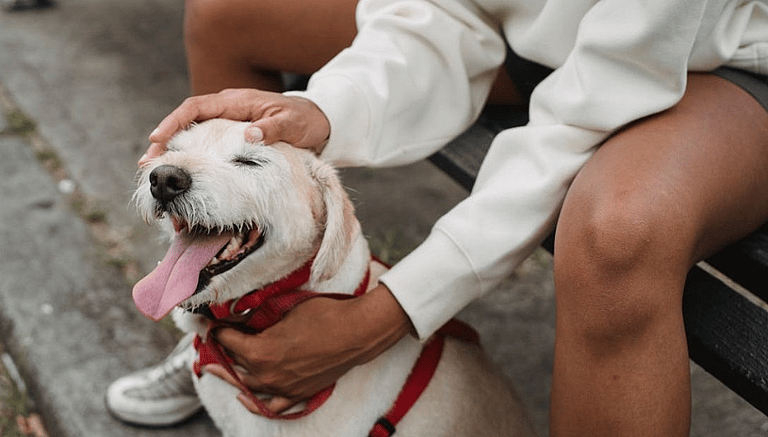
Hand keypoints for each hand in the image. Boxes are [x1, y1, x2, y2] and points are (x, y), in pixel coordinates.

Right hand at [140, 89, 330, 165]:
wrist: (317, 122)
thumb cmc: (304, 121)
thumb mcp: (292, 124)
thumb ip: (272, 129)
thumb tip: (249, 135)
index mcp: (236, 101)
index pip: (196, 107)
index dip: (175, 121)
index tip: (158, 138)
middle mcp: (226, 110)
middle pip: (187, 122)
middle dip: (166, 140)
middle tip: (148, 162)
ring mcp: (227, 123)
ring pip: (193, 135)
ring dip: (175, 151)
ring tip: (156, 171)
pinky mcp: (231, 137)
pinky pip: (206, 146)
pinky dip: (192, 159)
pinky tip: (183, 175)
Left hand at [203, 284, 413, 414]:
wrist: (356, 333)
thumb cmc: (323, 315)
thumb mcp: (285, 309)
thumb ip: (259, 318)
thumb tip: (241, 318)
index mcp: (260, 351)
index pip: (226, 340)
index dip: (216, 329)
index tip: (211, 322)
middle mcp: (267, 375)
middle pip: (232, 365)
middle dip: (219, 351)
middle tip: (209, 342)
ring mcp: (282, 388)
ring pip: (246, 385)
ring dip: (231, 374)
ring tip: (217, 367)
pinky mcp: (298, 394)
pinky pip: (271, 406)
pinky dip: (255, 403)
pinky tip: (244, 396)